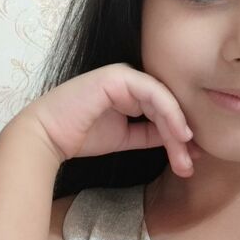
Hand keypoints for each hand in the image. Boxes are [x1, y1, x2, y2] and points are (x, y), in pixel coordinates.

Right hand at [15, 64, 193, 176]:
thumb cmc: (80, 136)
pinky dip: (170, 113)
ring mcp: (125, 76)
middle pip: (167, 107)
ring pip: (164, 101)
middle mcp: (130, 80)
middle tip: (191, 163)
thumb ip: (149, 134)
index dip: (179, 134)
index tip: (191, 159)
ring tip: (187, 153)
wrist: (47, 136)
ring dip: (177, 129)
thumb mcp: (125, 138)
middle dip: (181, 137)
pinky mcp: (119, 76)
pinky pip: (154, 93)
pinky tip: (179, 134)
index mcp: (131, 91)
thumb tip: (179, 141)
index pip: (163, 111)